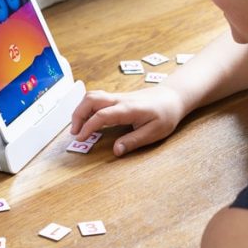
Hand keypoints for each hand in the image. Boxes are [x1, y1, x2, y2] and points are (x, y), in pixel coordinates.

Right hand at [70, 87, 186, 156]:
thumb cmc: (166, 114)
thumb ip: (134, 141)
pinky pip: (98, 99)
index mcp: (128, 109)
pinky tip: (88, 119)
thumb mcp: (154, 132)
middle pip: (91, 99)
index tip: (80, 138)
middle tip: (75, 132)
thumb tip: (116, 150)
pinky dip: (87, 107)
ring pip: (92, 96)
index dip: (88, 126)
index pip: (101, 115)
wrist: (172, 97)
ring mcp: (118, 97)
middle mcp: (120, 100)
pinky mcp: (118, 98)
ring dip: (81, 110)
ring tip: (78, 127)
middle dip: (78, 114)